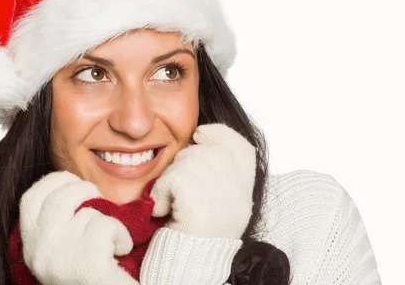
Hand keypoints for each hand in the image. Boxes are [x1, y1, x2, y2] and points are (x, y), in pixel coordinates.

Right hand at [20, 171, 138, 284]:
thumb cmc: (92, 276)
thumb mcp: (63, 250)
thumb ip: (59, 223)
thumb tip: (72, 185)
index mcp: (31, 248)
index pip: (30, 199)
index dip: (53, 182)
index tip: (72, 182)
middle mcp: (39, 252)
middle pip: (58, 197)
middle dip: (83, 189)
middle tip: (99, 200)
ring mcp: (60, 257)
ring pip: (88, 212)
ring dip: (108, 220)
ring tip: (112, 241)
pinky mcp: (85, 263)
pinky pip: (108, 225)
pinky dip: (122, 235)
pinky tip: (121, 252)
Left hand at [150, 123, 256, 238]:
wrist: (186, 272)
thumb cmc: (193, 239)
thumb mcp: (215, 204)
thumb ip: (216, 174)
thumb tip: (202, 136)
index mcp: (243, 194)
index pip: (242, 149)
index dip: (222, 134)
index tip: (201, 133)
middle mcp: (237, 192)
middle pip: (208, 151)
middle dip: (186, 161)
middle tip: (180, 191)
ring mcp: (219, 194)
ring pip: (186, 160)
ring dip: (171, 178)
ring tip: (174, 205)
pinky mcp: (196, 198)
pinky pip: (170, 178)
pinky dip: (161, 192)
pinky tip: (163, 211)